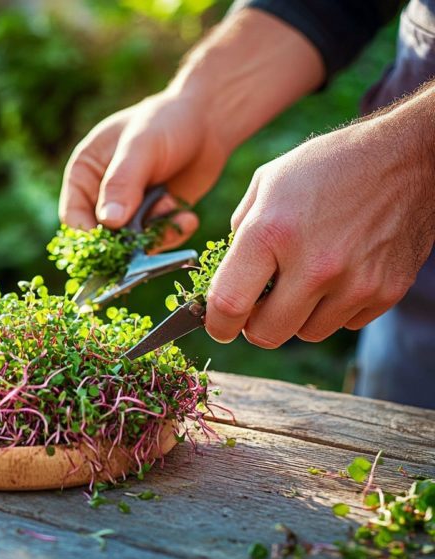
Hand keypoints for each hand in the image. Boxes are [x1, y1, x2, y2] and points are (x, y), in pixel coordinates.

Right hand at [58, 90, 229, 249]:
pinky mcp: (156, 217)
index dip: (88, 234)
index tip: (111, 243)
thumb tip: (108, 221)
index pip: (73, 215)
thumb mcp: (141, 147)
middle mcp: (103, 195)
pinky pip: (158, 240)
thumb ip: (122, 182)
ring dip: (155, 234)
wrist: (208, 121)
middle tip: (150, 234)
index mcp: (85, 173)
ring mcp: (130, 209)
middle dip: (127, 239)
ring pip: (132, 243)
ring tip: (173, 206)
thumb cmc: (166, 122)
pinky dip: (172, 233)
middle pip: (103, 235)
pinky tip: (188, 217)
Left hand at [205, 108, 434, 346]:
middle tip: (258, 304)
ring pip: (306, 333)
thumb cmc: (328, 166)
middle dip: (255, 325)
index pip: (229, 305)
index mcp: (272, 233)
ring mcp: (355, 283)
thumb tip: (227, 274)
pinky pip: (345, 323)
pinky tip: (338, 274)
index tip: (218, 325)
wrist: (408, 157)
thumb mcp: (268, 182)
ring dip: (297, 316)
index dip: (217, 324)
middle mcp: (314, 265)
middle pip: (266, 334)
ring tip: (303, 278)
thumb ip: (240, 231)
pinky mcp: (386, 292)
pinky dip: (334, 308)